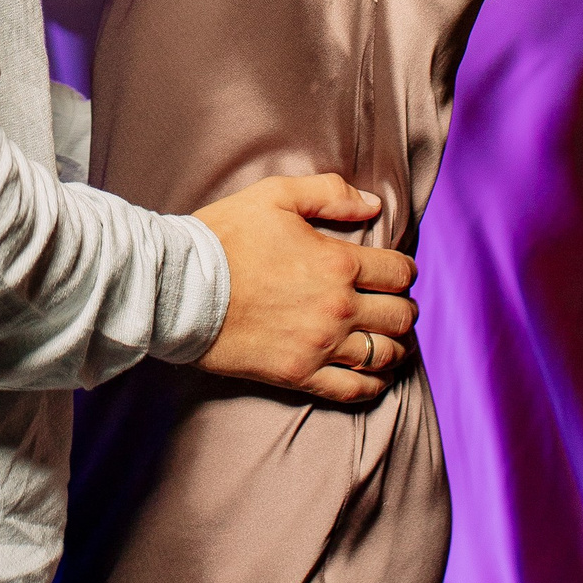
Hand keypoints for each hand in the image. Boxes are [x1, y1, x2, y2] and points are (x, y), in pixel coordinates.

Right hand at [192, 174, 416, 402]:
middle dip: (403, 307)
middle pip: (399, 315)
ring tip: (388, 338)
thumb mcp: (274, 196)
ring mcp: (320, 345)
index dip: (404, 270)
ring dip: (394, 344)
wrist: (178, 287)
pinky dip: (374, 383)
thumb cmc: (223, 237)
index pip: (398, 272)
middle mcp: (338, 307)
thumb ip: (329, 193)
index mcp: (337, 263)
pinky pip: (354, 389)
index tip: (396, 272)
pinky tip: (375, 375)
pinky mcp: (299, 375)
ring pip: (384, 353)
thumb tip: (373, 205)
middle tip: (394, 304)